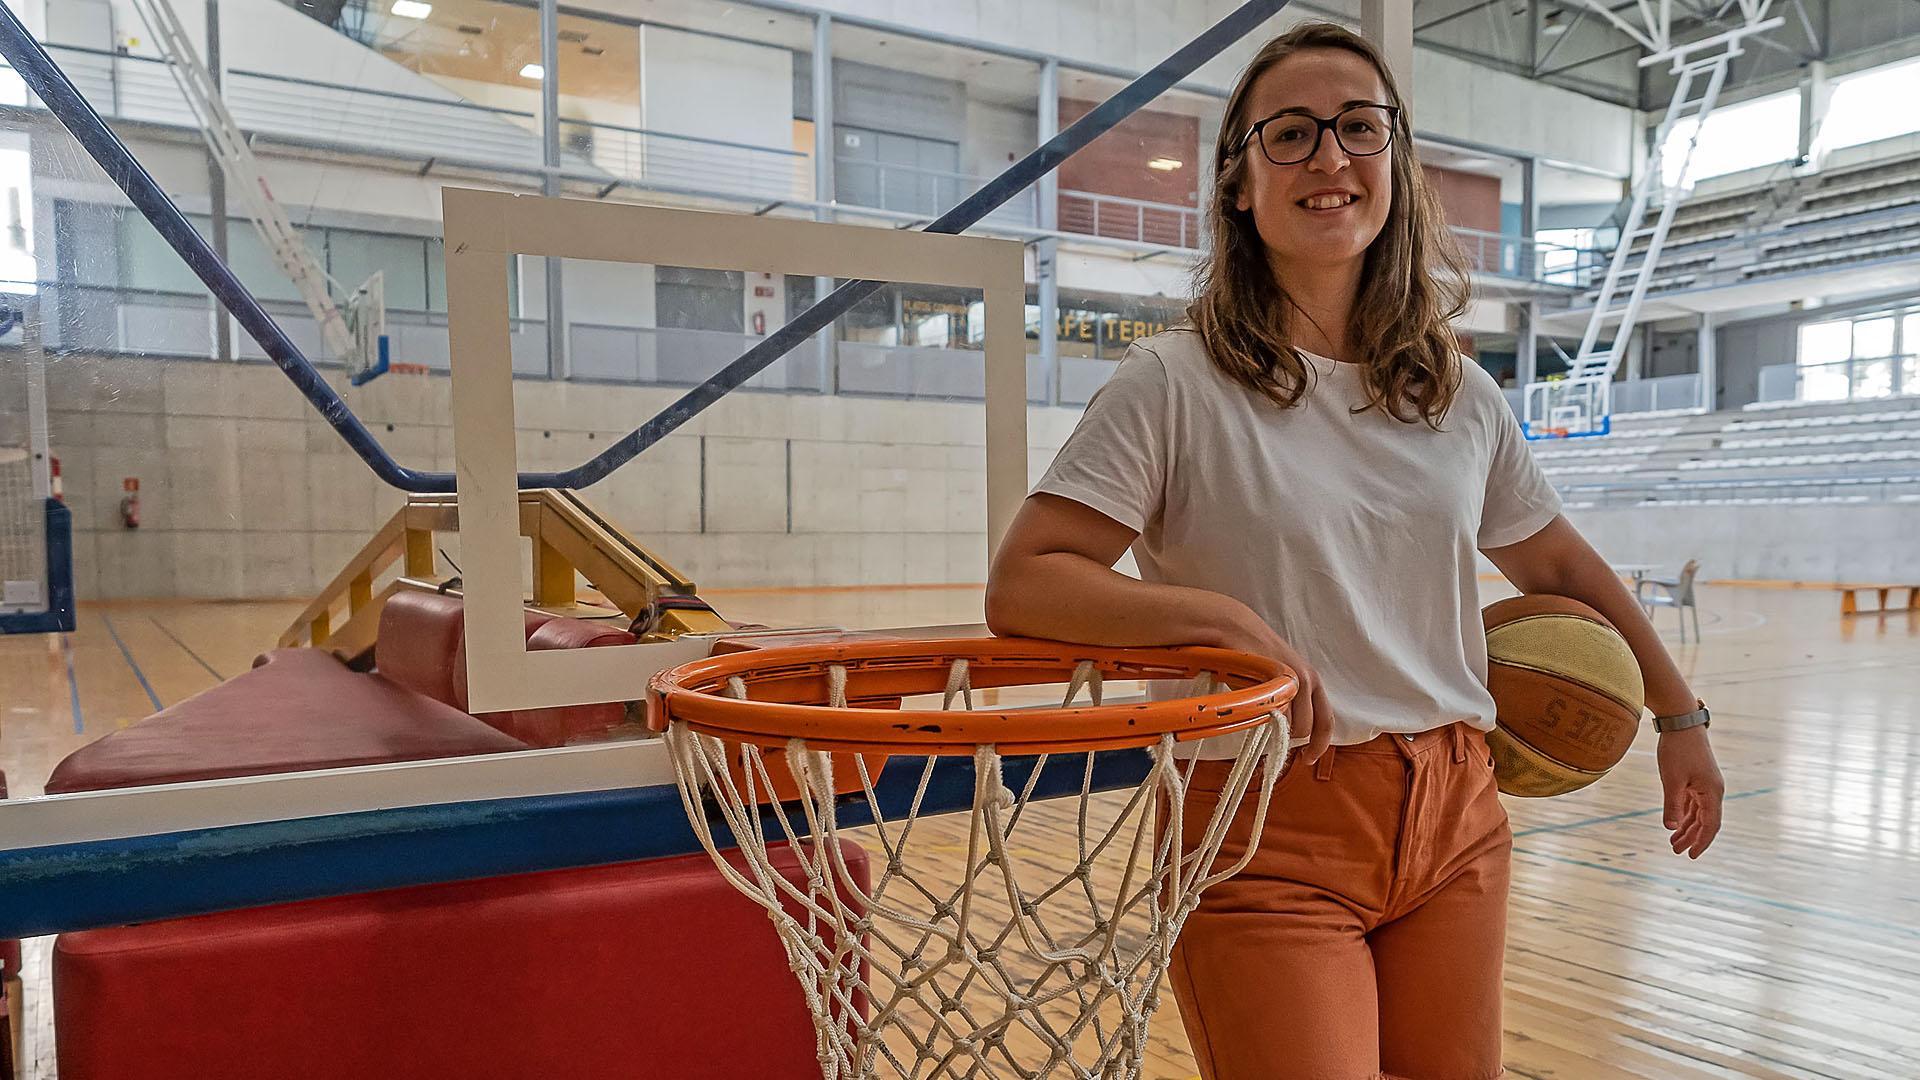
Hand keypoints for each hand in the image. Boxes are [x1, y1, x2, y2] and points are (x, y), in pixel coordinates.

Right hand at [1225, 611, 1334, 765]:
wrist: (1237, 630)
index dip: (1319, 744)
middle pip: (1306, 727)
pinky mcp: (1275, 679)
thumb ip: (1288, 703)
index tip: (1308, 759)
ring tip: (1256, 710)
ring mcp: (1293, 679)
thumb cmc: (1253, 658)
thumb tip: (1285, 731)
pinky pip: (1274, 712)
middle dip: (1288, 736)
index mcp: (1312, 680)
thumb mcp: (1279, 682)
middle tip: (1269, 733)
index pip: (1326, 721)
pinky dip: (1264, 716)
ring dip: (1274, 726)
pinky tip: (1252, 705)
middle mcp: (1308, 679)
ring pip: (1290, 723)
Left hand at [1657, 726, 1723, 857]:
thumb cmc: (1677, 750)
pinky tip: (1675, 822)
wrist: (1680, 722)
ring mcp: (1705, 784)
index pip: (1710, 825)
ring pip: (1698, 812)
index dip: (1702, 842)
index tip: (1691, 855)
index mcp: (1712, 792)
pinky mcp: (1697, 778)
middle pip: (1705, 821)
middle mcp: (1713, 790)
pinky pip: (1693, 802)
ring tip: (1673, 842)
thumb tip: (1670, 828)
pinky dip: (1684, 813)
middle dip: (1691, 837)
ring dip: (1686, 827)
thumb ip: (1672, 805)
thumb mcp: (1672, 779)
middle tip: (1676, 851)